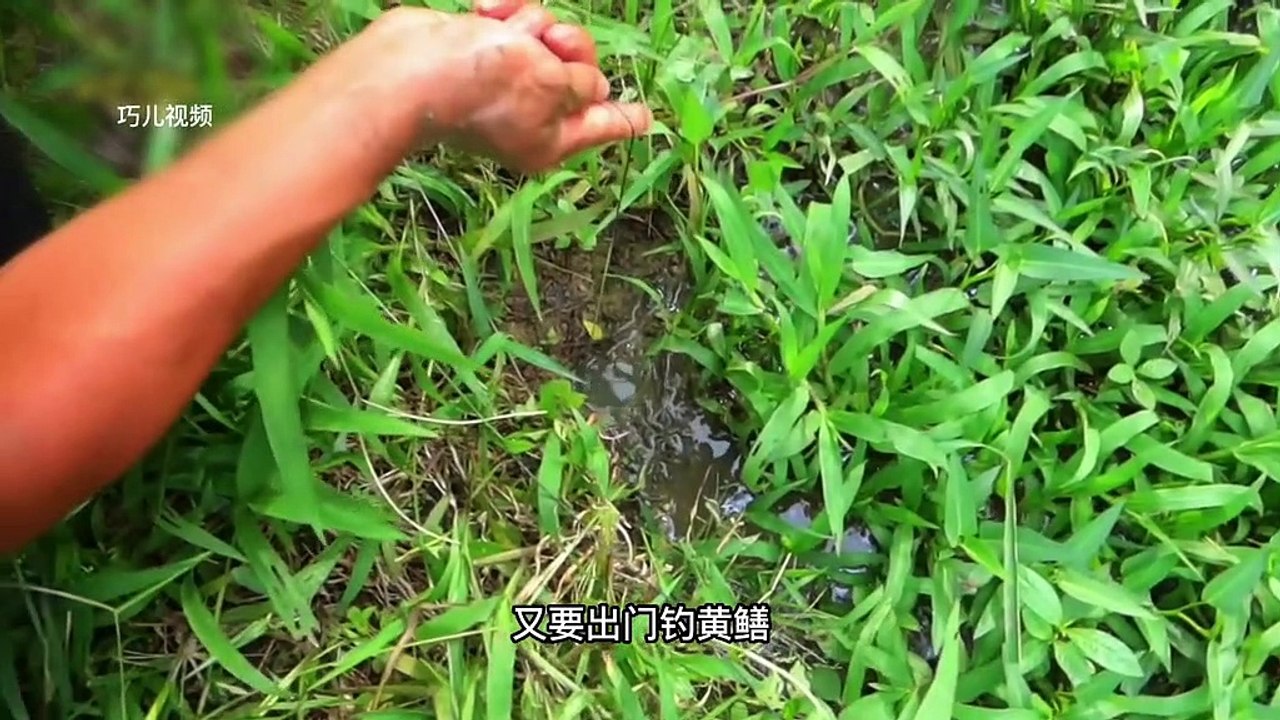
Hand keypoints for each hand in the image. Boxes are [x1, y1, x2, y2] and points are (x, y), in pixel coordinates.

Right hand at [359, 2, 651, 172]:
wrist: (408, 67)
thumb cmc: (483, 83)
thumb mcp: (552, 85)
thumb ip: (583, 84)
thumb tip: (592, 85)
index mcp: (552, 139)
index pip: (603, 125)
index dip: (627, 117)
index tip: (648, 119)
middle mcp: (531, 115)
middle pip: (579, 72)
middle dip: (570, 48)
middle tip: (551, 42)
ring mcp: (505, 84)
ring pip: (545, 39)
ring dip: (530, 25)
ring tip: (503, 30)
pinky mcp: (482, 54)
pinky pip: (512, 24)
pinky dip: (502, 14)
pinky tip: (484, 13)